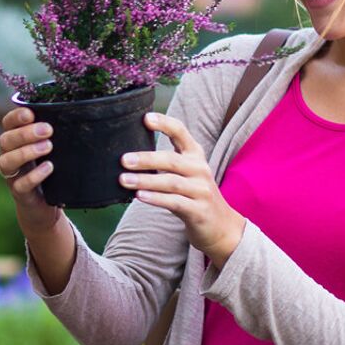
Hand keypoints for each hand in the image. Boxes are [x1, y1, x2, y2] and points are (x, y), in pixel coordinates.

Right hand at [0, 106, 62, 230]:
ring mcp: (12, 176)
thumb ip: (52, 135)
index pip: (7, 123)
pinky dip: (34, 175)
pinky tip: (49, 167)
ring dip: (27, 152)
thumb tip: (76, 113)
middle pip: (5, 140)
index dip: (16, 117)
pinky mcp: (19, 193)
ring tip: (48, 147)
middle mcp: (8, 156)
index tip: (31, 113)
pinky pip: (20, 184)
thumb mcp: (48, 149)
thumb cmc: (47, 170)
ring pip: (7, 161)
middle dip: (25, 133)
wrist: (43, 206)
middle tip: (48, 130)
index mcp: (14, 141)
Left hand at [120, 111, 246, 263]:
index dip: (165, 123)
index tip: (146, 118)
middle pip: (172, 160)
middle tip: (123, 160)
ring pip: (171, 182)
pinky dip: (156, 199)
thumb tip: (128, 155)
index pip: (181, 132)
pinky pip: (174, 202)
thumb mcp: (184, 174)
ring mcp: (201, 190)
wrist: (221, 226)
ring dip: (145, 181)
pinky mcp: (198, 210)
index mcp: (195, 155)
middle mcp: (200, 169)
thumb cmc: (193, 195)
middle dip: (146, 159)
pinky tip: (139, 197)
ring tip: (124, 180)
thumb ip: (165, 162)